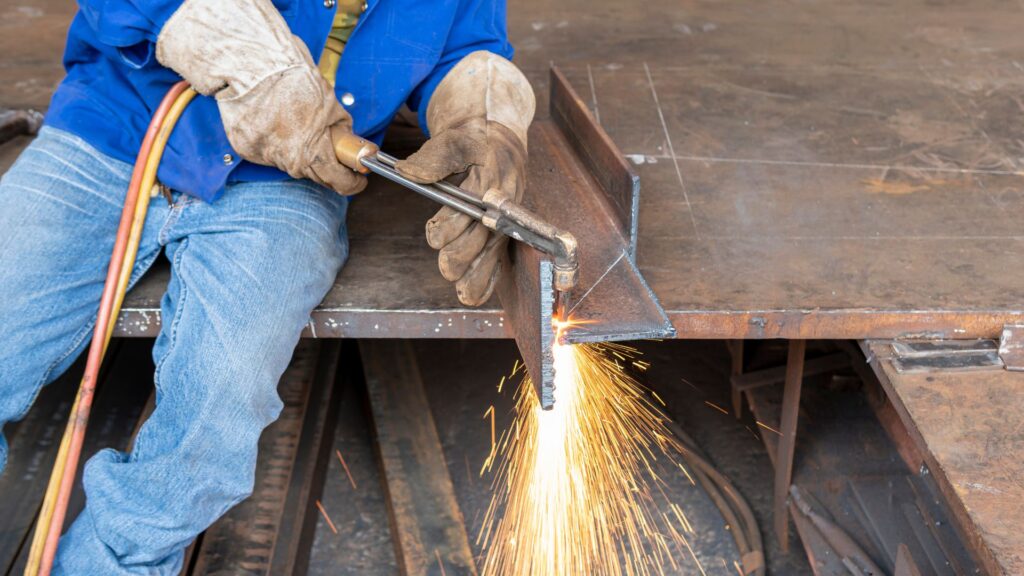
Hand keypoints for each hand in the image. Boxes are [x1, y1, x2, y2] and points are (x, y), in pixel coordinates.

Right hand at [156, 0, 364, 195]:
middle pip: (313, 173)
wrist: (254, 65)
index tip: (357, 179)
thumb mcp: (331, 104)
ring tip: (296, 121)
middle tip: (331, 147)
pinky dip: (273, 138)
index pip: (338, 182)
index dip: (352, 182)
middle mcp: (287, 160)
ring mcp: (262, 155)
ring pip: (288, 160)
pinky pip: (266, 149)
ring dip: (297, 149)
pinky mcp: (244, 146)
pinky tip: (274, 119)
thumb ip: (341, 128)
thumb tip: (346, 140)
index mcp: (312, 154)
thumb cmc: (293, 80)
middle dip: (325, 163)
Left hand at [395, 51, 534, 305]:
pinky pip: (498, 259)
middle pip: (482, 237)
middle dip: (462, 255)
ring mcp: (504, 219)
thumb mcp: (454, 137)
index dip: (450, 225)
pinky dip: (488, 278)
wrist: (499, 139)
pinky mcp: (502, 229)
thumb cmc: (475, 139)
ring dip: (477, 275)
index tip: (434, 233)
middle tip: (446, 266)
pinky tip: (474, 296)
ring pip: (491, 253)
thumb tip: (407, 172)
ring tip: (462, 292)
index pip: (471, 209)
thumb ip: (432, 156)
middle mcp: (501, 204)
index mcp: (491, 180)